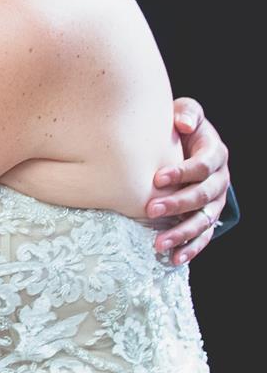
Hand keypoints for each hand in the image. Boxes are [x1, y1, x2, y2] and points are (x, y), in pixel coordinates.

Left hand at [145, 99, 230, 264]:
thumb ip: (186, 113)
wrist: (185, 142)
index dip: (183, 172)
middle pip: (203, 195)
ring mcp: (215, 200)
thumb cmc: (180, 127)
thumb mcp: (186, 113)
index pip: (204, 165)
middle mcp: (220, 179)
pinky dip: (190, 248)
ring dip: (182, 233)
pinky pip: (203, 235)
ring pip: (203, 220)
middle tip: (151, 210)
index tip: (157, 179)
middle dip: (178, 204)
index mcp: (216, 154)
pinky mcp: (207, 216)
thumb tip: (183, 124)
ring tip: (158, 244)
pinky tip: (174, 259)